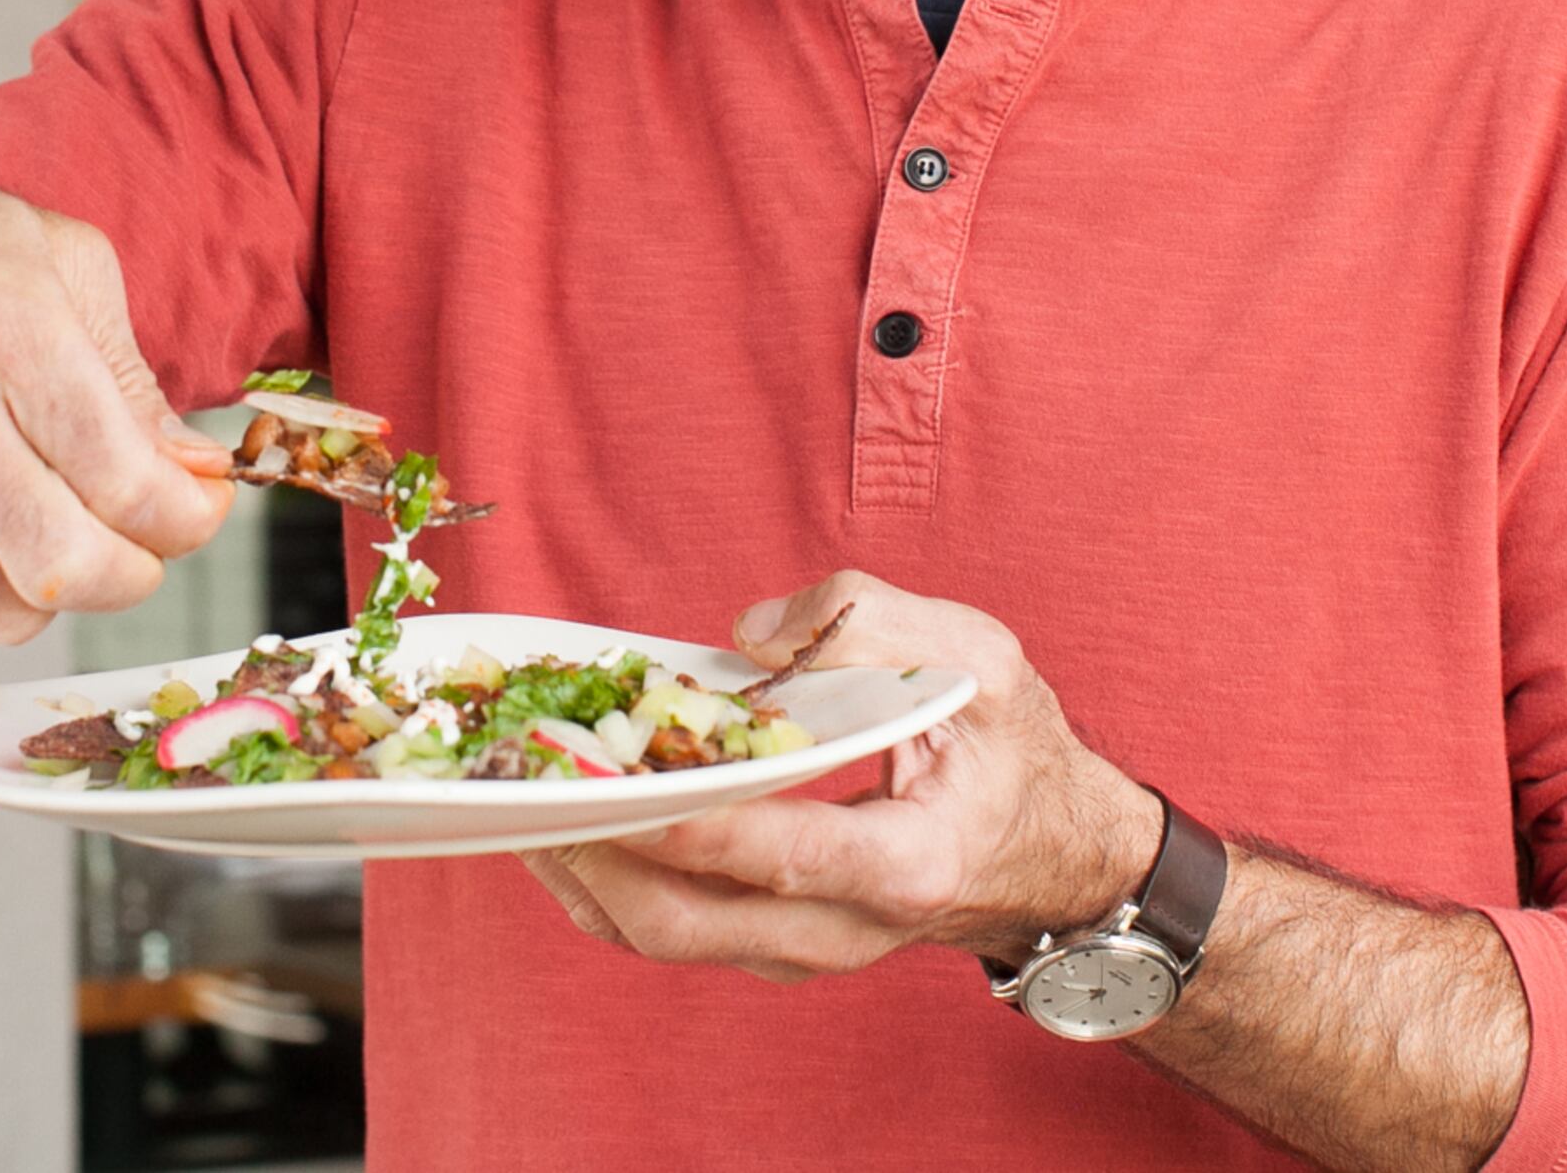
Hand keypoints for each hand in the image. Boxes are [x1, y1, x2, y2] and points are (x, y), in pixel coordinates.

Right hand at [0, 161, 235, 641]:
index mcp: (7, 328)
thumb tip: (193, 475)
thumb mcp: (60, 259)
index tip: (198, 504)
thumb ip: (133, 378)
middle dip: (136, 574)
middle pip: (63, 569)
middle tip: (145, 538)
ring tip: (63, 520)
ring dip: (62, 586)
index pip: (122, 479)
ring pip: (6, 611)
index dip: (188, 517)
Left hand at [521, 571, 1160, 984]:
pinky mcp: (769, 940)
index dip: (688, 820)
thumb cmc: (1014, 752)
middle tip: (525, 784)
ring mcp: (802, 947)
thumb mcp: (979, 656)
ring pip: (662, 937)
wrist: (1052, 855)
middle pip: (687, 921)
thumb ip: (869, 621)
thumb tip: (749, 635)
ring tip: (514, 796)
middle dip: (594, 854)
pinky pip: (665, 929)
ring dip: (581, 871)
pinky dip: (603, 881)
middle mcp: (844, 928)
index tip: (610, 781)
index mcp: (907, 864)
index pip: (777, 855)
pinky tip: (557, 820)